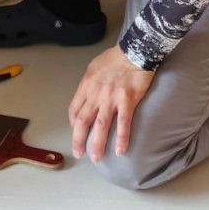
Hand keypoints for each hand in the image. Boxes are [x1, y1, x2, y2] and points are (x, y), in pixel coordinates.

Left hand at [68, 45, 154, 162]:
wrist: (135, 50)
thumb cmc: (116, 57)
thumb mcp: (94, 67)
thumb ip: (90, 83)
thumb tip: (88, 95)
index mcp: (86, 85)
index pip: (74, 110)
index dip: (73, 124)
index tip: (77, 132)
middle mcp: (96, 94)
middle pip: (82, 122)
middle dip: (78, 140)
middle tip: (79, 153)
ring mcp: (111, 98)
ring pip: (100, 127)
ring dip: (97, 145)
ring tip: (96, 158)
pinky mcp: (127, 101)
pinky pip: (123, 123)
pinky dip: (121, 138)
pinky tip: (120, 151)